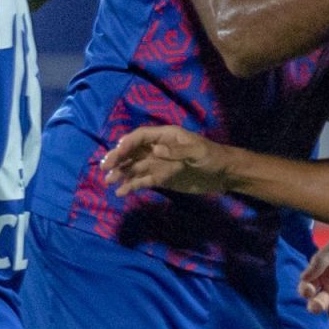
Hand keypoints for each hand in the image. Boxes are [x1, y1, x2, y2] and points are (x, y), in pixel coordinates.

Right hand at [101, 125, 233, 196]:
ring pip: (134, 166)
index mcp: (165, 136)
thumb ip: (177, 151)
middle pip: (132, 151)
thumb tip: (155, 151)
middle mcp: (157, 148)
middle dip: (118, 158)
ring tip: (108, 180)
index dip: (127, 144)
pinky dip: (131, 185)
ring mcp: (158, 164)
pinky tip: (121, 192)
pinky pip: (142, 180)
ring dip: (121, 172)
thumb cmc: (212, 157)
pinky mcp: (161, 179)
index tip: (117, 154)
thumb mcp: (197, 152)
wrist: (223, 174)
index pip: (140, 137)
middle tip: (105, 167)